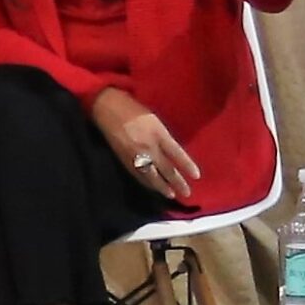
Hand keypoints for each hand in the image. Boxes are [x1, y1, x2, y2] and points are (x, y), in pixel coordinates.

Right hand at [91, 88, 199, 202]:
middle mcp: (148, 147)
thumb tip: (171, 151)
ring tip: (171, 195)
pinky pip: (138, 175)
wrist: (108, 109)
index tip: (196, 176)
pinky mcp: (124, 160)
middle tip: (186, 192)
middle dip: (177, 182)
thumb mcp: (154, 119)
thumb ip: (163, 135)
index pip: (176, 153)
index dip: (187, 165)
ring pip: (151, 176)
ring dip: (162, 187)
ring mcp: (135, 155)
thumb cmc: (133, 109)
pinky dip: (146, 183)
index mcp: (158, 133)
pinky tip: (152, 187)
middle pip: (166, 168)